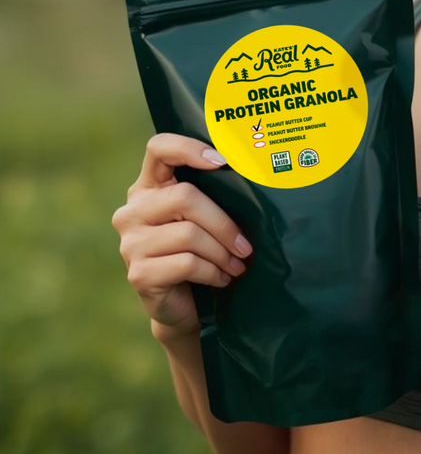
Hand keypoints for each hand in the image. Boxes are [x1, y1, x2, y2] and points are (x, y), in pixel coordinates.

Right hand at [111, 134, 252, 339]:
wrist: (184, 305)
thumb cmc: (202, 251)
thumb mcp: (205, 218)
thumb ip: (213, 195)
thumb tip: (255, 177)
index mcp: (149, 187)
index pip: (158, 148)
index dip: (189, 148)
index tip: (223, 161)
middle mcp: (132, 211)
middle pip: (184, 196)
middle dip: (224, 223)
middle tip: (245, 245)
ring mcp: (131, 243)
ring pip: (189, 234)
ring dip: (222, 252)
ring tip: (237, 264)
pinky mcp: (138, 273)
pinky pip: (187, 263)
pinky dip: (213, 272)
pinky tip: (222, 278)